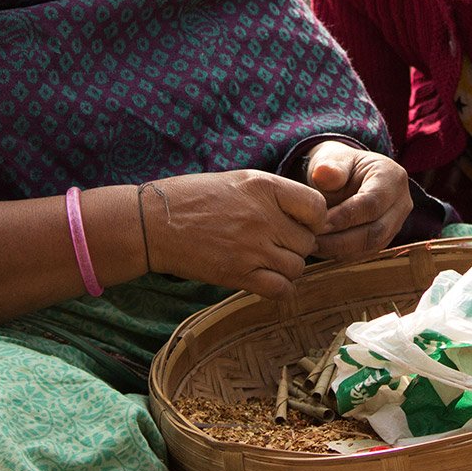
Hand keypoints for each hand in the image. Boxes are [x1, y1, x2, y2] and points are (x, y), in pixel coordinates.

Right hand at [142, 169, 326, 298]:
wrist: (154, 223)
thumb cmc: (192, 198)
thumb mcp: (237, 181)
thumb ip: (272, 195)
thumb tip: (304, 216)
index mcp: (264, 186)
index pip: (317, 207)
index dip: (313, 219)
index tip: (299, 223)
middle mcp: (263, 216)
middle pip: (308, 242)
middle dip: (296, 245)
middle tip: (276, 244)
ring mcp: (252, 247)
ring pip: (297, 267)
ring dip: (286, 267)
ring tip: (266, 260)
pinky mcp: (238, 274)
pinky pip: (280, 290)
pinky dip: (279, 288)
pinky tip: (264, 279)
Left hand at [302, 141, 411, 259]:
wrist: (343, 176)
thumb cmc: (338, 166)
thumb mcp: (332, 160)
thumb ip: (329, 168)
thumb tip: (323, 174)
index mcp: (392, 177)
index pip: (371, 203)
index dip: (345, 216)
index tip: (318, 223)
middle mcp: (401, 202)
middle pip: (376, 230)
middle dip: (342, 240)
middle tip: (312, 241)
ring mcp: (396, 223)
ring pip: (372, 246)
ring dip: (340, 250)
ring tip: (312, 246)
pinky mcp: (385, 238)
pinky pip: (366, 252)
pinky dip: (342, 254)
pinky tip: (321, 250)